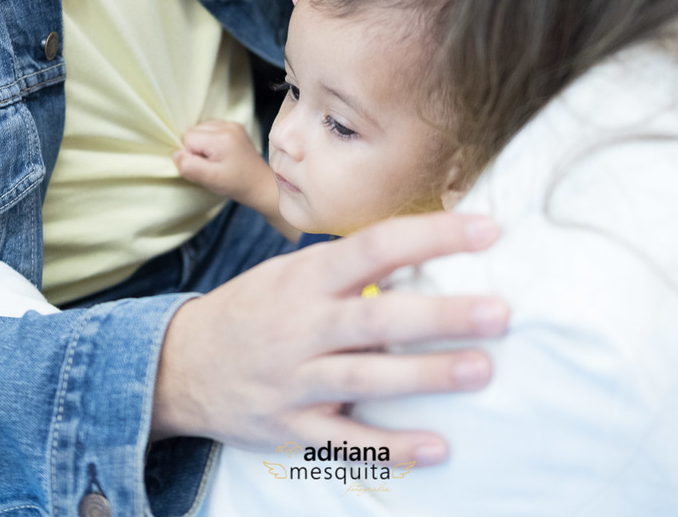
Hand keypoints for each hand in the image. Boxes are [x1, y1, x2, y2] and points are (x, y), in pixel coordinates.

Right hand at [151, 212, 508, 466]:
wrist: (179, 364)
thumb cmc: (254, 310)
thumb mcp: (291, 273)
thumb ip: (351, 268)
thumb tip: (430, 249)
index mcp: (305, 277)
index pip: (375, 246)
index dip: (432, 236)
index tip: (488, 229)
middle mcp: (301, 325)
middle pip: (377, 318)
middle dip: (440, 315)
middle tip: (498, 312)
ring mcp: (294, 380)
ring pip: (365, 378)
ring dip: (425, 376)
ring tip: (481, 369)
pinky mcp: (290, 426)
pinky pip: (343, 442)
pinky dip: (390, 448)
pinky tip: (436, 447)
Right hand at [173, 120, 268, 202]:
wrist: (260, 184)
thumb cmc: (235, 184)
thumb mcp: (210, 179)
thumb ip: (189, 166)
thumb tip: (176, 154)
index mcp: (222, 137)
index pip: (188, 138)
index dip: (191, 155)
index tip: (206, 167)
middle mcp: (228, 126)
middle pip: (193, 131)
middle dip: (196, 148)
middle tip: (211, 165)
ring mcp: (232, 124)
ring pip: (200, 128)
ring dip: (202, 144)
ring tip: (217, 159)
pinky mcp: (235, 127)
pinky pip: (211, 128)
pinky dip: (210, 140)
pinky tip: (220, 153)